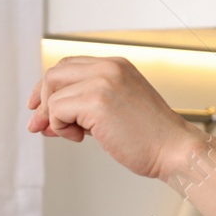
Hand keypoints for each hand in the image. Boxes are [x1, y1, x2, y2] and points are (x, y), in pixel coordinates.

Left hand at [27, 57, 201, 182]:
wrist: (174, 149)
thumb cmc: (151, 137)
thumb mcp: (117, 108)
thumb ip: (85, 104)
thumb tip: (45, 116)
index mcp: (117, 65)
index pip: (68, 66)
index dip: (50, 87)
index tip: (41, 107)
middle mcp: (109, 68)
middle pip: (54, 74)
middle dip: (42, 101)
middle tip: (41, 126)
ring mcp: (103, 81)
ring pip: (52, 93)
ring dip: (55, 118)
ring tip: (76, 134)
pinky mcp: (96, 101)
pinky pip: (57, 111)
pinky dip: (61, 128)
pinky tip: (82, 138)